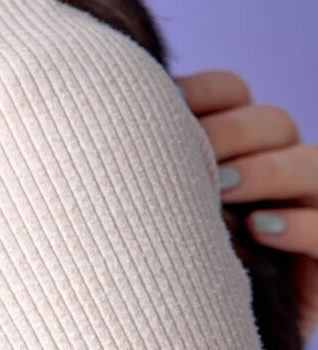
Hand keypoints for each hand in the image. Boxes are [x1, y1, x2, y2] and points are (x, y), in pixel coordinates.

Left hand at [177, 70, 317, 341]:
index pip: (233, 89)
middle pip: (274, 119)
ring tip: (221, 192)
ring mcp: (306, 208)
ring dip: (267, 171)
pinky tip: (259, 230)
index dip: (207, 90)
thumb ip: (151, 160)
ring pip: (314, 161)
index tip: (168, 106)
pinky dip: (303, 224)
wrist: (172, 328)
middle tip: (194, 158)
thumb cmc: (150, 258)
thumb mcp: (150, 203)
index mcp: (231, 143)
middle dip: (233, 131)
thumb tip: (117, 114)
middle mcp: (273, 167)